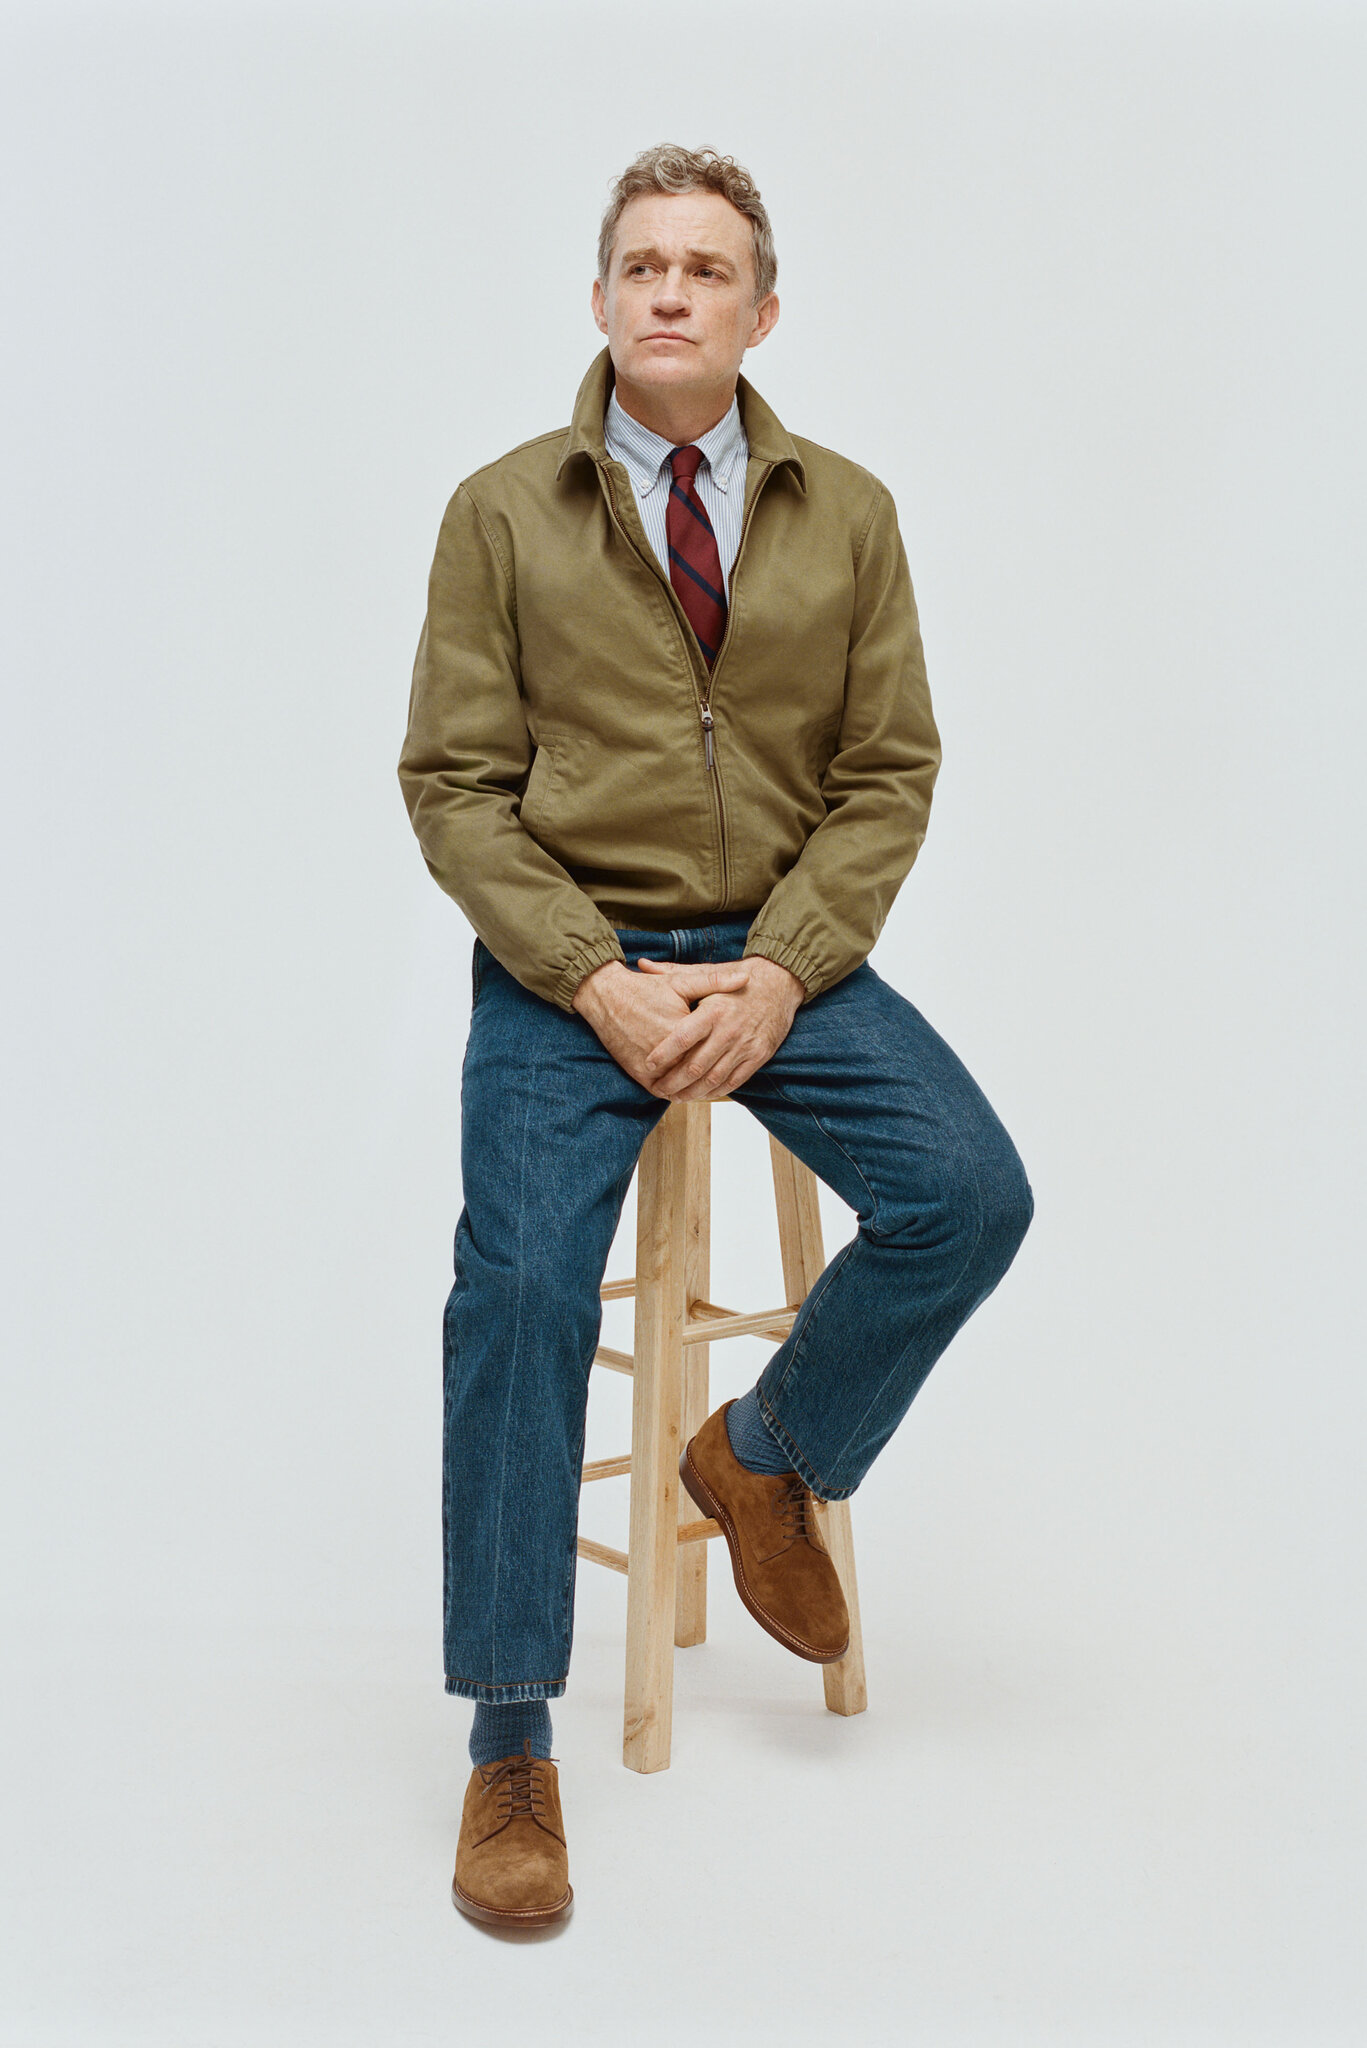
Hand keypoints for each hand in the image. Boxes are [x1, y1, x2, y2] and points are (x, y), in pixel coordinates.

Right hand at [571, 957, 752, 1095]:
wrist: (606, 996)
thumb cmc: (645, 988)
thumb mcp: (681, 981)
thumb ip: (714, 982)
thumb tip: (746, 978)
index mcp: (683, 1030)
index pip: (713, 1049)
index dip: (728, 1053)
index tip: (740, 1051)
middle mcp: (668, 1052)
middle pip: (699, 1070)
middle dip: (715, 1073)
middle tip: (730, 1074)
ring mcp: (651, 1066)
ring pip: (682, 1085)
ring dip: (695, 1088)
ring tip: (710, 1085)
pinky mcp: (638, 1073)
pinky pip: (661, 1090)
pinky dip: (674, 1091)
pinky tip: (685, 1089)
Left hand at [636, 954, 805, 1099]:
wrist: (781, 982)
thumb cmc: (739, 977)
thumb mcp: (707, 972)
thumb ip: (673, 971)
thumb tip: (642, 964)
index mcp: (713, 1010)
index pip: (682, 1038)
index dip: (663, 1055)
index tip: (648, 1064)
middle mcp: (729, 1030)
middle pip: (695, 1066)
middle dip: (673, 1082)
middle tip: (659, 1088)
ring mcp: (745, 1046)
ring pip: (713, 1079)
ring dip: (693, 1092)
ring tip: (677, 1097)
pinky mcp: (759, 1055)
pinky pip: (734, 1081)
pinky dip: (716, 1091)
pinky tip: (703, 1093)